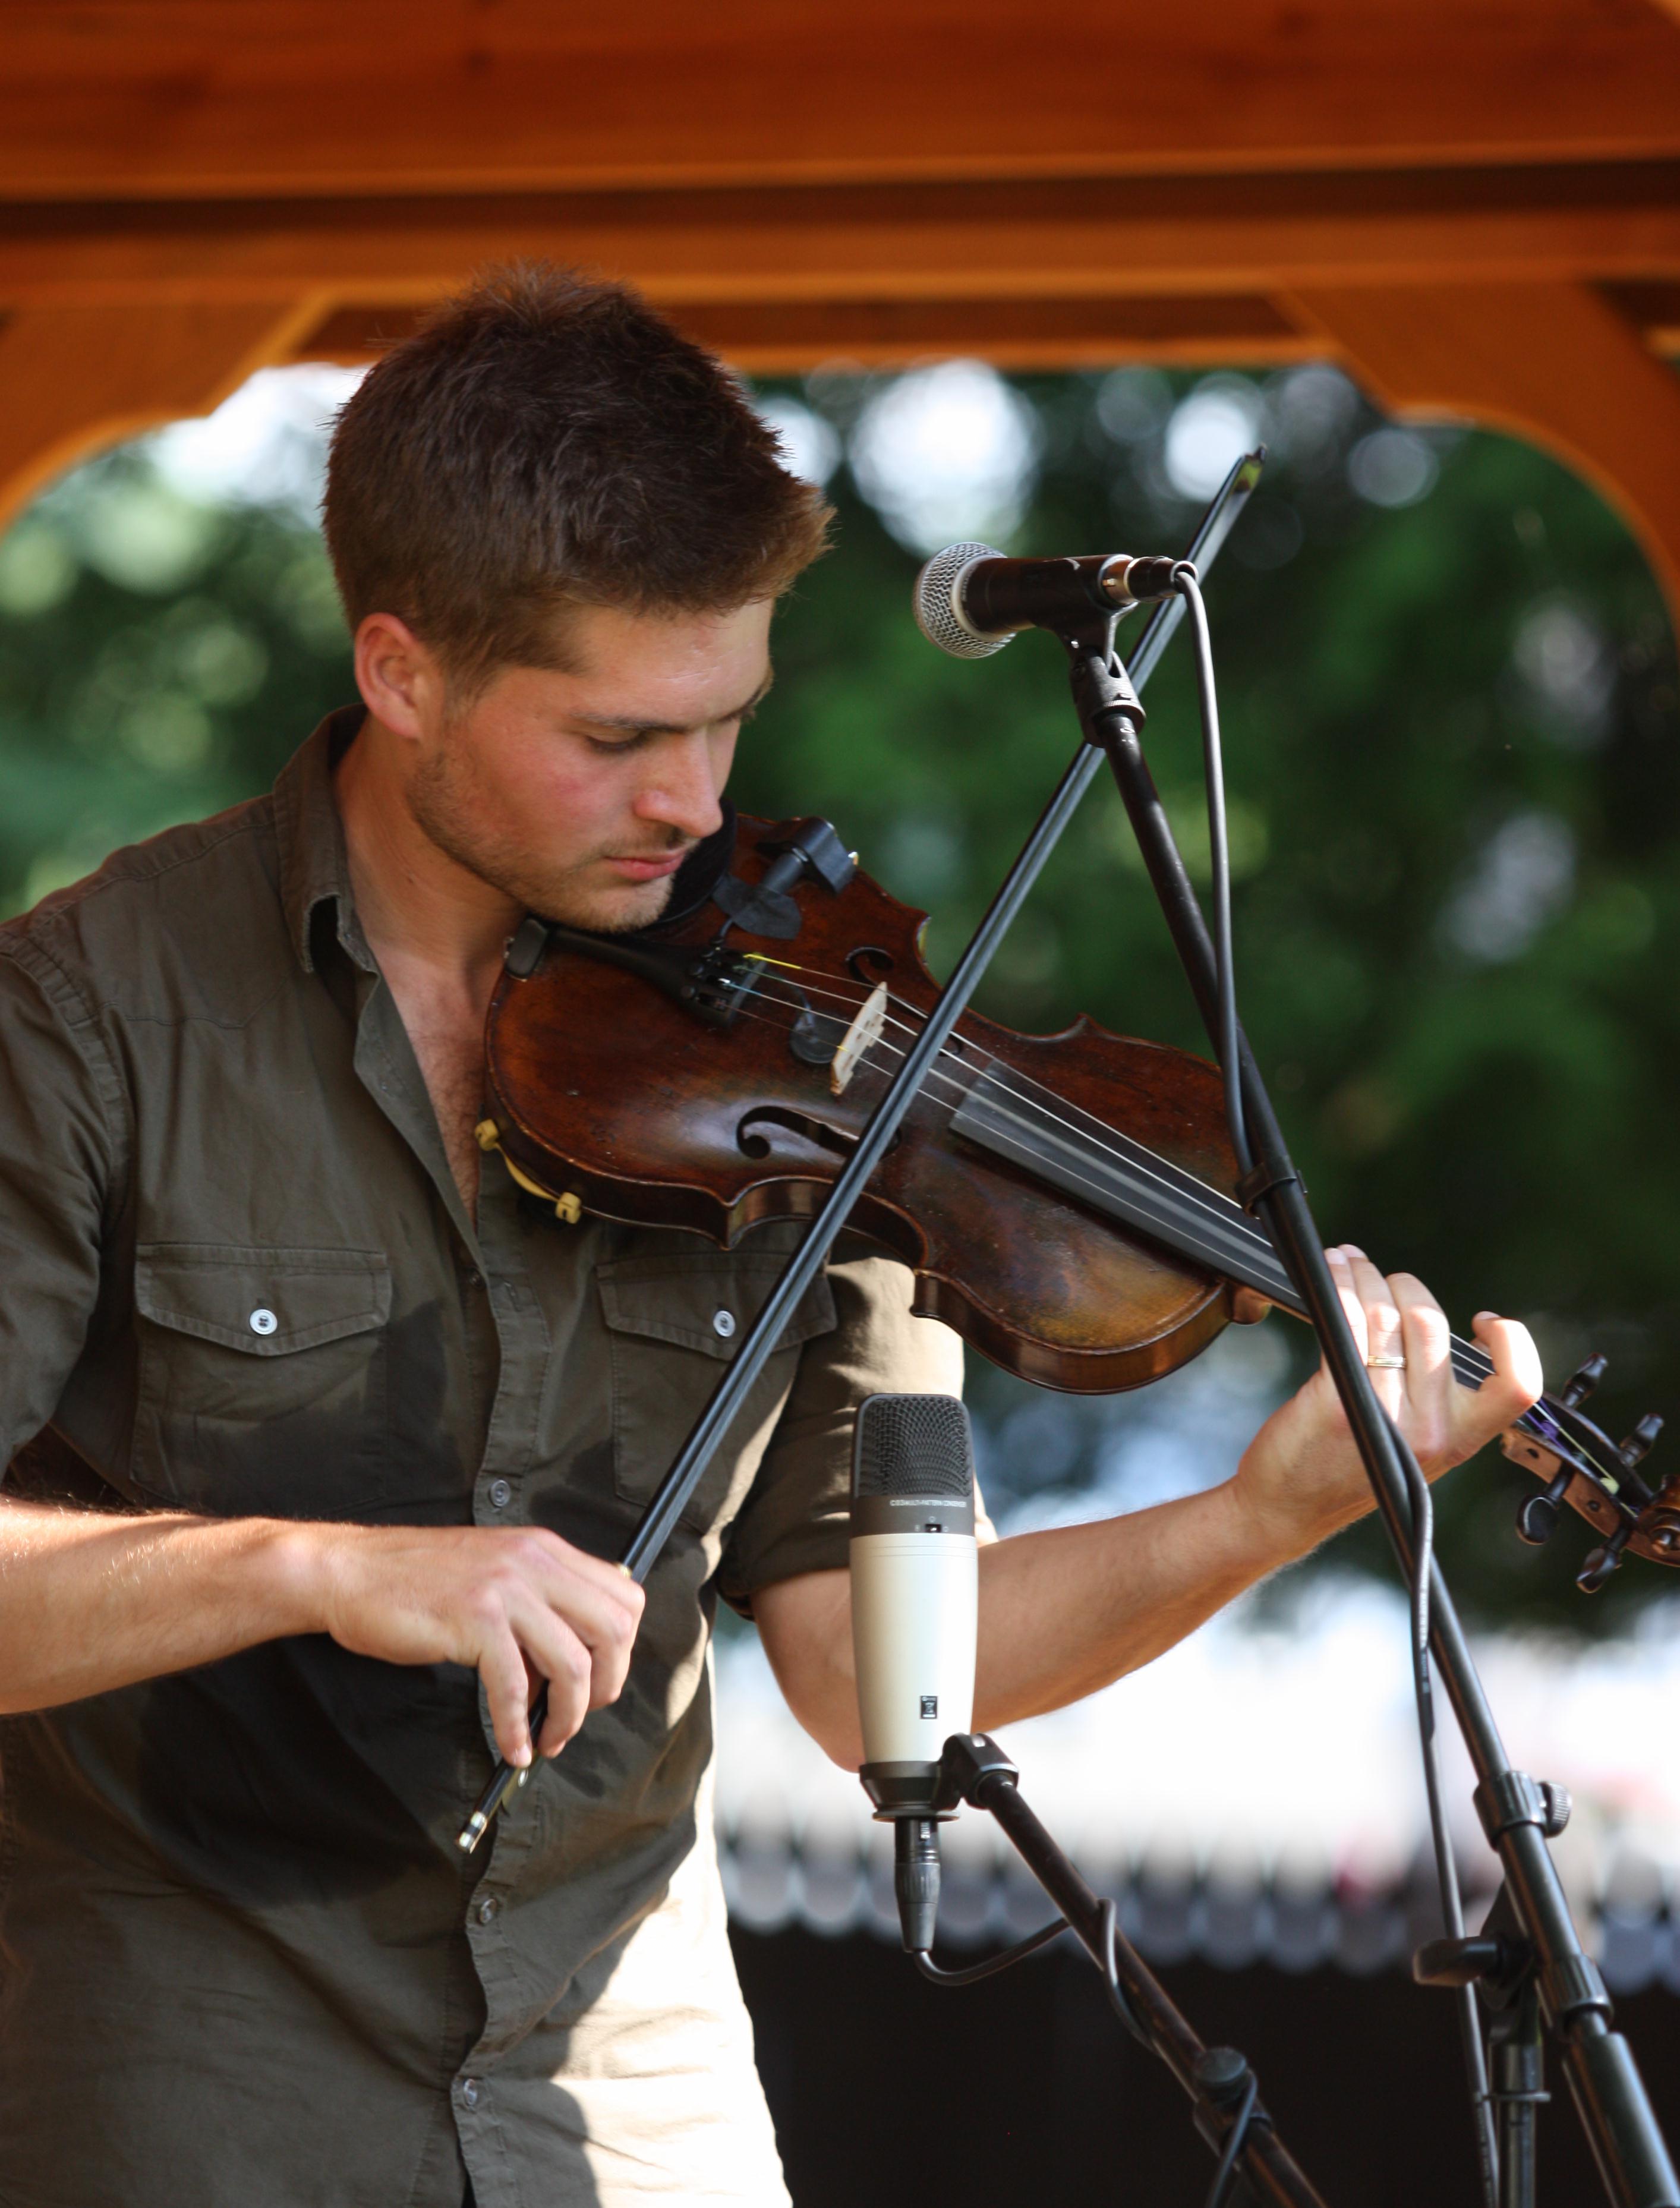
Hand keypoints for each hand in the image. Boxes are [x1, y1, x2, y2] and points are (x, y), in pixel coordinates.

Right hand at [302, 1523, 644, 1766]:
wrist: (351, 1572)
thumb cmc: (416, 1582)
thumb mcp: (494, 1575)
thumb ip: (538, 1604)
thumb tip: (572, 1664)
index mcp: (545, 1550)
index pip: (626, 1596)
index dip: (621, 1650)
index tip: (596, 1682)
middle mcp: (535, 1562)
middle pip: (615, 1631)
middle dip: (605, 1686)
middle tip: (574, 1715)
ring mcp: (506, 1588)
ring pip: (573, 1664)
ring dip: (567, 1717)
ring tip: (545, 1740)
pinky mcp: (474, 1619)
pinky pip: (516, 1688)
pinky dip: (516, 1728)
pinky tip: (511, 1748)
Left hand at [1232, 1245, 1542, 1561]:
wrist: (1289, 1509)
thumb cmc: (1346, 1468)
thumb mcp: (1411, 1443)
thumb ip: (1432, 1396)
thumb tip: (1426, 1323)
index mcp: (1458, 1438)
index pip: (1518, 1387)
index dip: (1513, 1343)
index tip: (1483, 1320)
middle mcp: (1429, 1430)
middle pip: (1430, 1324)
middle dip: (1401, 1284)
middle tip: (1379, 1274)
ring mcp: (1384, 1416)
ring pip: (1384, 1316)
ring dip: (1361, 1275)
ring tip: (1346, 1262)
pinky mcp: (1337, 1403)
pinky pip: (1344, 1323)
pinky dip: (1337, 1287)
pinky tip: (1330, 1276)